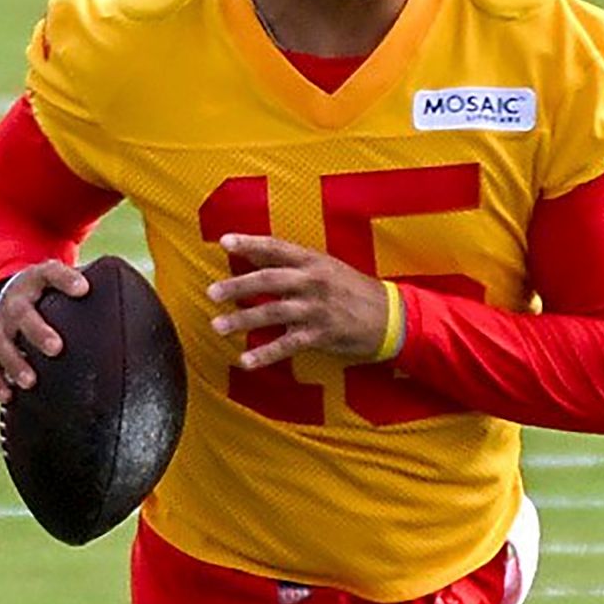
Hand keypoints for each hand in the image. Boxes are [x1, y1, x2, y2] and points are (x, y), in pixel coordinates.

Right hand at [0, 262, 88, 405]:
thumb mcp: (71, 279)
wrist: (12, 291)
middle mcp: (15, 301)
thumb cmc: (53, 292)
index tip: (84, 289)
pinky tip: (9, 398)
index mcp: (37, 279)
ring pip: (0, 342)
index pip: (50, 272)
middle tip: (56, 348)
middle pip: (21, 313)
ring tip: (30, 382)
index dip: (65, 279)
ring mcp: (0, 325)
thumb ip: (101, 286)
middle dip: (37, 330)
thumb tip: (147, 304)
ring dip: (14, 362)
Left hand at [208, 234, 389, 368]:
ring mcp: (316, 308)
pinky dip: (265, 354)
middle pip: (268, 279)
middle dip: (237, 286)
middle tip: (212, 293)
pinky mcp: (321, 334)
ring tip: (218, 327)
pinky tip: (245, 361)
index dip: (250, 243)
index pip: (277, 248)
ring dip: (242, 320)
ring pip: (273, 311)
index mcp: (314, 261)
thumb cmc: (354, 291)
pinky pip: (287, 345)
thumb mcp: (328, 268)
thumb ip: (296, 265)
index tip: (224, 241)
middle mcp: (313, 281)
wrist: (391, 316)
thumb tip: (258, 259)